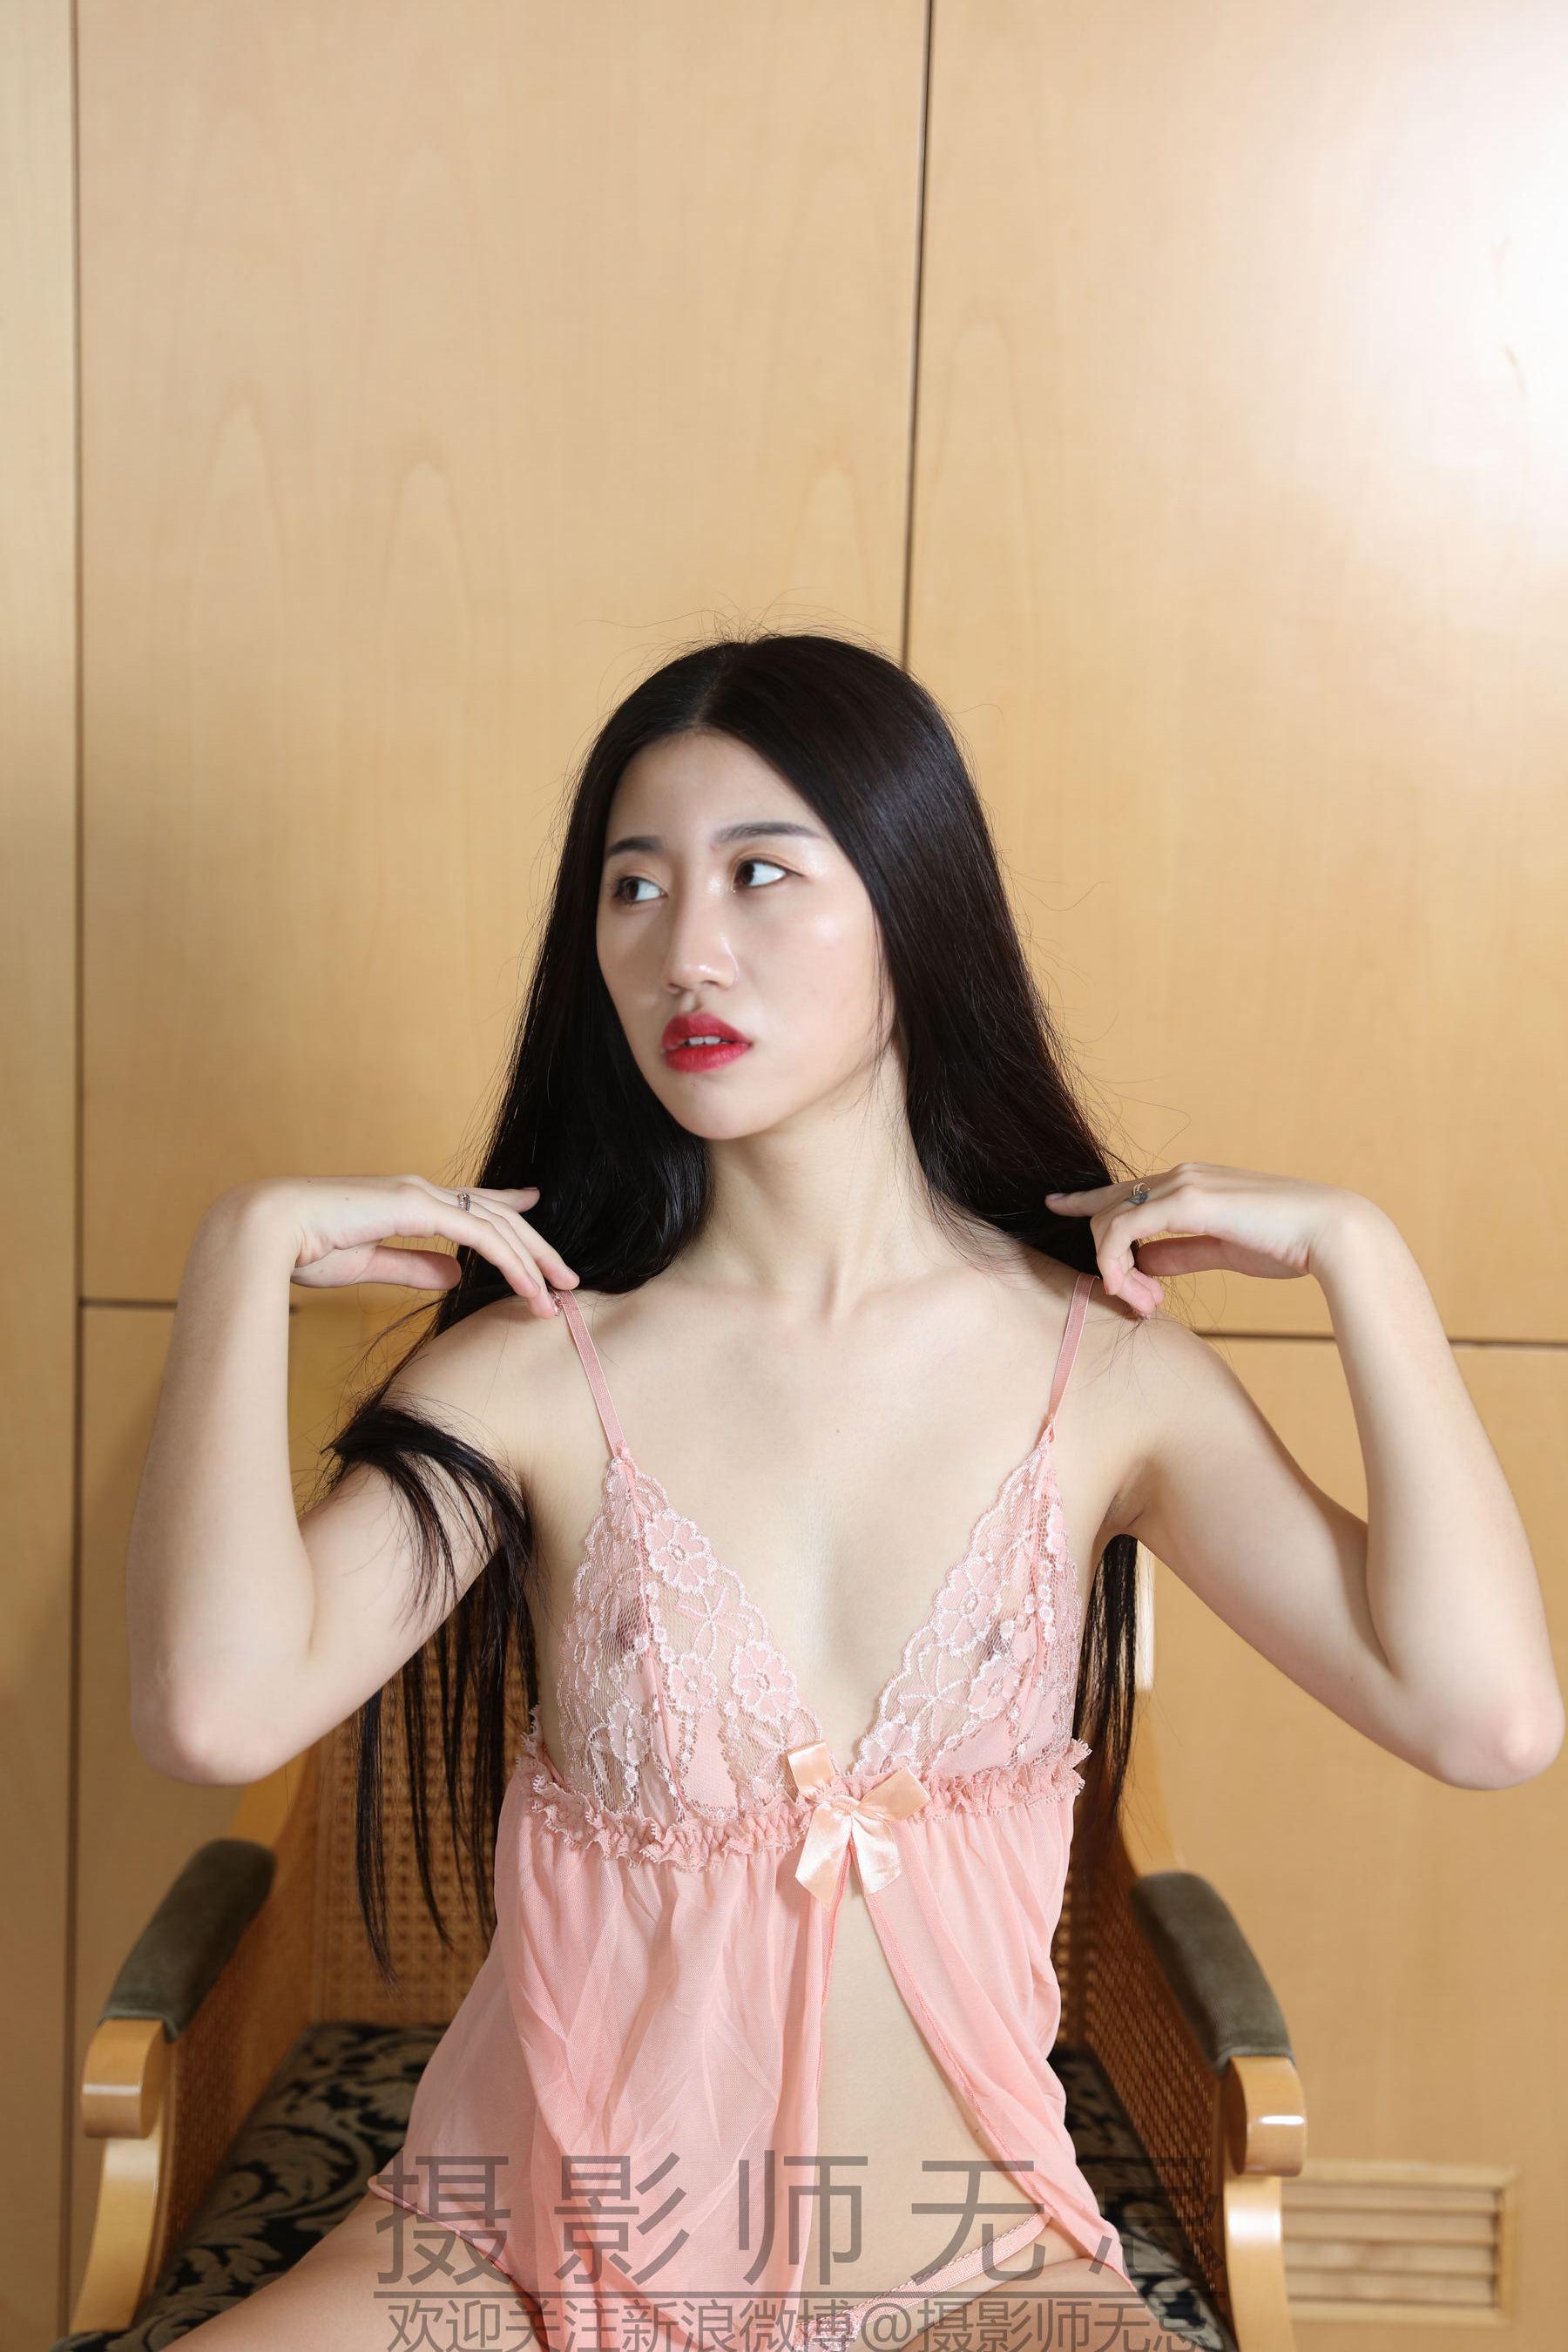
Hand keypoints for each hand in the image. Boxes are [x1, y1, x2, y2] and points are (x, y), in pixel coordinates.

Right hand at [235, 1175, 578, 1316]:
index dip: (507, 1207)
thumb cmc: (302, 1247)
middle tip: (566, 1277)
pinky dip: (508, 1261)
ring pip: (496, 1226)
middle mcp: (419, 1191)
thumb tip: (454, 1277)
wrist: (266, 1229)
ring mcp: (419, 1194)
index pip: (470, 1202)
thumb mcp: (369, 1263)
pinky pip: (478, 1235)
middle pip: (495, 1216)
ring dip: (531, 1262)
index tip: (534, 1208)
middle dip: (535, 1246)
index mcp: (406, 1201)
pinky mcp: (416, 1206)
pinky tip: (528, 1285)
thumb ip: (413, 1267)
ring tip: (557, 1295)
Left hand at [1044, 1161, 1360, 1316]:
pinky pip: (1125, 1230)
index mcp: (1193, 1182)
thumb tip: (1145, 1264)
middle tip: (1134, 1301)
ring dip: (1115, 1268)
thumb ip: (1182, 1253)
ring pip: (1111, 1220)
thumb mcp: (1224, 1249)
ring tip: (1142, 1302)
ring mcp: (1183, 1184)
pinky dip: (1117, 1261)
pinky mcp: (1188, 1201)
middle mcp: (1183, 1176)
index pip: (1127, 1190)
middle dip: (1107, 1257)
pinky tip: (1128, 1288)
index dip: (1088, 1201)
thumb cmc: (1289, 1243)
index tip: (1059, 1206)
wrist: (1332, 1234)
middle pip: (1110, 1206)